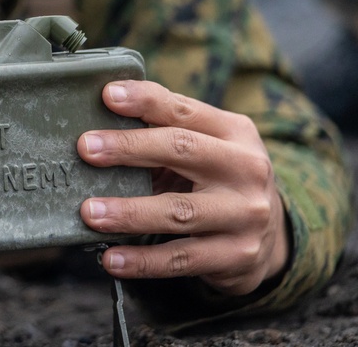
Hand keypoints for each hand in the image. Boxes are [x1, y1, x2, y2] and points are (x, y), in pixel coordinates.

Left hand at [77, 80, 289, 295]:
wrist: (271, 235)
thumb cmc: (218, 178)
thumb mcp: (207, 146)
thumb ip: (165, 131)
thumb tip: (98, 128)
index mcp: (234, 131)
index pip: (183, 109)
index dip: (144, 100)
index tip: (107, 96)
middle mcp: (245, 168)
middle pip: (182, 150)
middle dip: (129, 147)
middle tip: (85, 149)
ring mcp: (245, 214)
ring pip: (179, 211)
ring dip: (129, 212)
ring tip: (90, 212)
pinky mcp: (237, 255)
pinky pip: (181, 259)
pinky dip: (142, 260)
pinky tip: (112, 259)